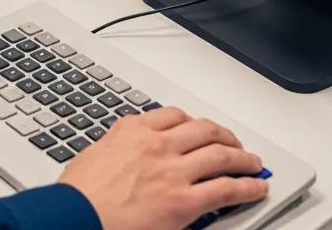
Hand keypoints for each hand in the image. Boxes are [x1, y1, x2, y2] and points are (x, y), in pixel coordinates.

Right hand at [60, 108, 268, 229]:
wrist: (75, 215)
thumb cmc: (80, 194)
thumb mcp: (96, 154)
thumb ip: (119, 147)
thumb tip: (127, 152)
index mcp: (133, 129)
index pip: (173, 115)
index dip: (193, 122)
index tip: (200, 128)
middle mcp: (157, 143)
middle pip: (203, 130)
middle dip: (224, 135)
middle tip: (233, 143)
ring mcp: (173, 171)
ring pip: (221, 155)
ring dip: (243, 158)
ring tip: (253, 163)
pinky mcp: (185, 201)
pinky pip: (226, 189)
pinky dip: (247, 187)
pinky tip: (256, 187)